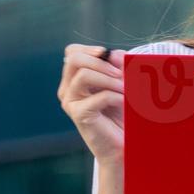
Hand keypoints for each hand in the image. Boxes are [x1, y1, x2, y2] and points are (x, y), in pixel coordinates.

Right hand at [58, 44, 126, 164]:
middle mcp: (67, 89)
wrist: (121, 144)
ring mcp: (70, 102)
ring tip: (125, 88)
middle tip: (120, 73)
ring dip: (109, 79)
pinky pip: (98, 96)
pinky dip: (116, 96)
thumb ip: (116, 66)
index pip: (72, 52)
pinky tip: (125, 102)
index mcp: (73, 79)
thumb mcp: (119, 82)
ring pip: (83, 75)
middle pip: (74, 59)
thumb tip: (113, 54)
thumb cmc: (120, 112)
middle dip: (100, 62)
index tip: (108, 54)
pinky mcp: (79, 115)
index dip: (90, 49)